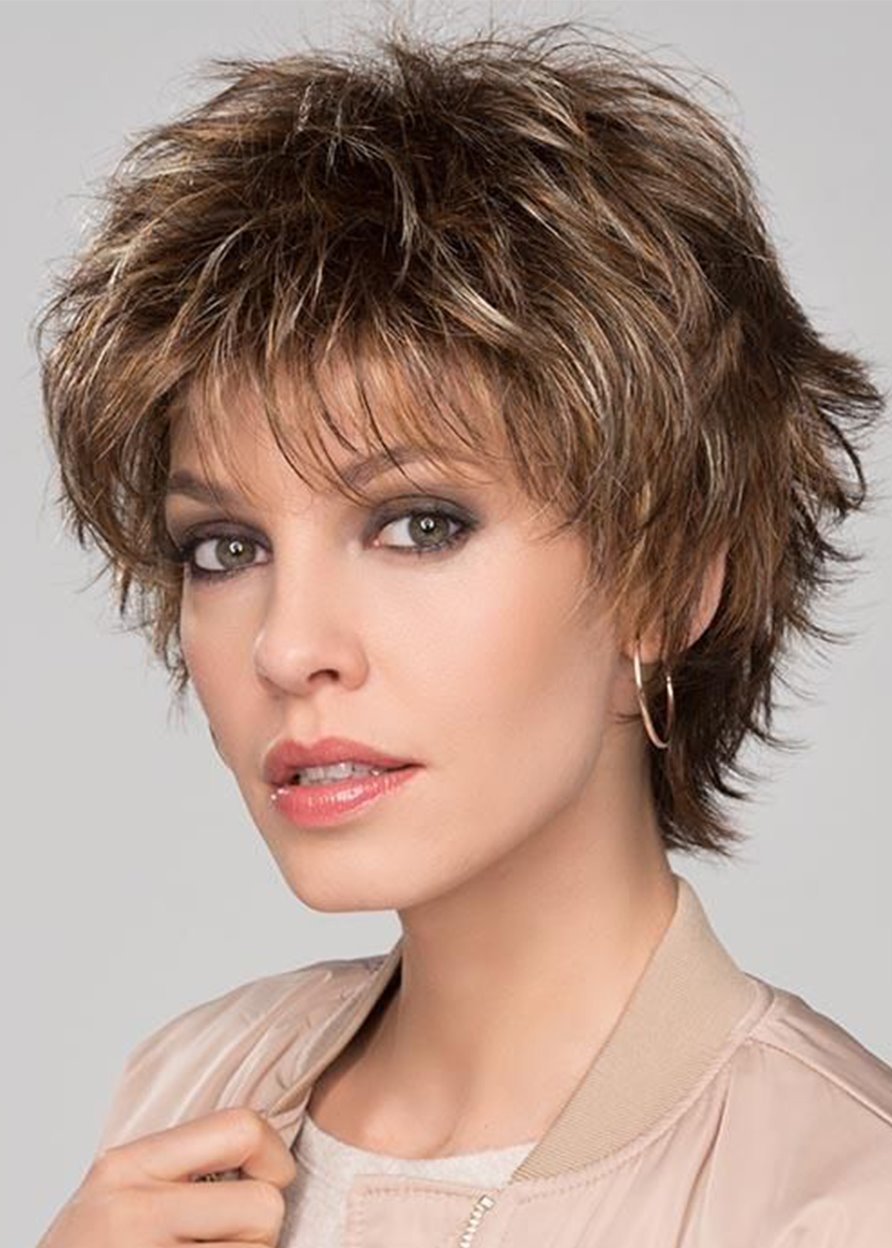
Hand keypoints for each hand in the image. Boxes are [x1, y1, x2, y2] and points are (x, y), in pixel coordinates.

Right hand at [36, 1106, 297, 1245]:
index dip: (274, 1156)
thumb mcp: (119, 1192)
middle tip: (226, 1240)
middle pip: (264, 1203)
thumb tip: (265, 1146)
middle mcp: (134, 1210)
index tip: (267, 1179)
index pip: (242, 1127)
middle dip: (261, 1228)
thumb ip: (179, 1165)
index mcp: (127, 1164)